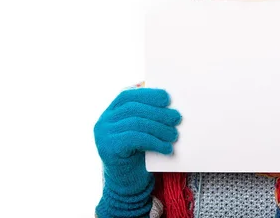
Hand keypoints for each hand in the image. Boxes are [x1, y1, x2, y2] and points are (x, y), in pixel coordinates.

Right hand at [94, 88, 181, 217]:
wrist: (127, 185)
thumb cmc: (138, 154)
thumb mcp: (142, 131)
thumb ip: (147, 116)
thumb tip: (167, 102)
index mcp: (110, 112)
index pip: (127, 95)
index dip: (147, 94)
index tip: (167, 97)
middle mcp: (103, 122)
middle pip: (133, 108)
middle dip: (158, 112)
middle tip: (177, 117)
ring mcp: (102, 135)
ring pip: (136, 123)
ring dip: (159, 128)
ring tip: (174, 135)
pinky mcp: (108, 148)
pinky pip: (135, 138)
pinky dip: (154, 142)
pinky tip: (167, 148)